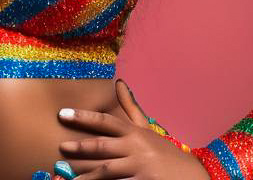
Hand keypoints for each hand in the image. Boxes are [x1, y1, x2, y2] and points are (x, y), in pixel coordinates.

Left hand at [46, 79, 207, 178]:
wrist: (192, 176)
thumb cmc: (164, 153)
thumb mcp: (147, 129)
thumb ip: (130, 108)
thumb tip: (118, 82)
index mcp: (134, 132)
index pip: (104, 121)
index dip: (83, 116)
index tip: (62, 113)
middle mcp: (136, 147)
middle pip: (102, 146)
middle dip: (80, 147)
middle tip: (61, 148)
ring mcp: (140, 167)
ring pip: (107, 170)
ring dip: (87, 175)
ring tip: (67, 178)